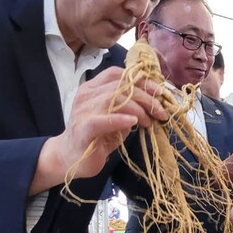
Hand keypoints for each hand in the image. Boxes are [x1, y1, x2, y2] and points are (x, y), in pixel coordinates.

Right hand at [32, 67, 168, 193]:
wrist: (71, 157)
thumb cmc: (98, 136)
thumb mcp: (117, 117)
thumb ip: (130, 107)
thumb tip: (155, 104)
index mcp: (93, 88)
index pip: (118, 74)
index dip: (142, 80)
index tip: (160, 92)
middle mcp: (87, 95)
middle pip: (120, 85)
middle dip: (146, 97)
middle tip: (161, 112)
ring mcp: (83, 110)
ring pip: (113, 99)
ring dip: (138, 109)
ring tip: (149, 122)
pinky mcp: (83, 128)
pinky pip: (102, 120)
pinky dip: (119, 119)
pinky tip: (134, 122)